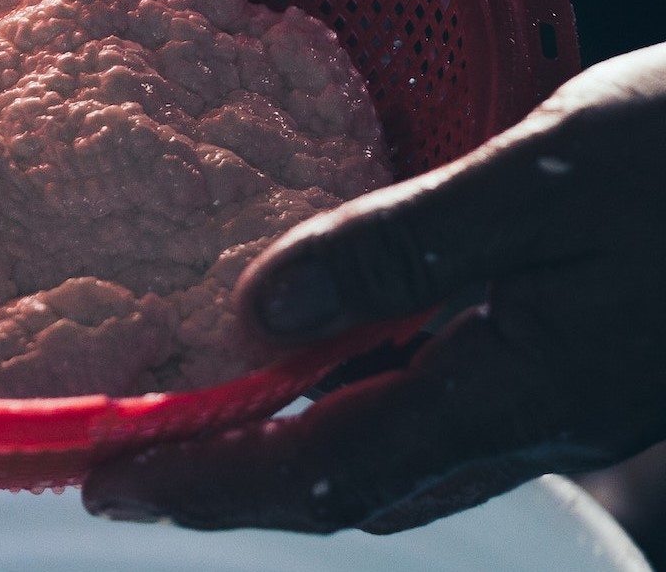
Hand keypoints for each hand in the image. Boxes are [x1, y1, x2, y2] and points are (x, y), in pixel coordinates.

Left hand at [84, 43, 665, 531]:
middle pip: (343, 488)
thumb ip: (402, 249)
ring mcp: (546, 402)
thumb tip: (260, 311)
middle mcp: (520, 419)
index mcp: (509, 389)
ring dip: (285, 464)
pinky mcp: (560, 367)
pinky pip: (429, 418)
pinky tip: (325, 381)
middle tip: (129, 481)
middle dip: (230, 493)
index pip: (320, 470)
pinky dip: (349, 418)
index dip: (208, 487)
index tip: (112, 487)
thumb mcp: (540, 180)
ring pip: (386, 463)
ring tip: (200, 443)